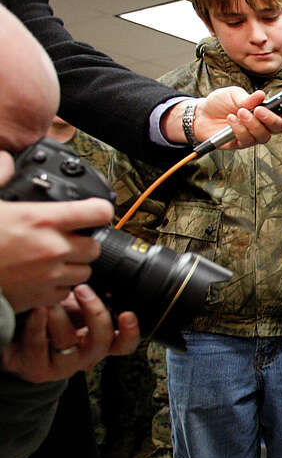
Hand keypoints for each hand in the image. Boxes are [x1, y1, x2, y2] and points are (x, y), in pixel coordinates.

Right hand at [0, 197, 112, 311]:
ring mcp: (50, 275)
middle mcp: (53, 247)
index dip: (98, 209)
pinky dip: (58, 286)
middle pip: (94, 246)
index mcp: (41, 219)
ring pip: (85, 271)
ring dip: (73, 266)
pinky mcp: (44, 297)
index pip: (97, 212)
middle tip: (64, 240)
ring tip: (51, 260)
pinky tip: (41, 278)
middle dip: (82, 242)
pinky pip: (67, 291)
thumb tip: (5, 160)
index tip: (94, 211)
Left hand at [2, 284, 139, 382]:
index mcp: (100, 343)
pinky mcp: (39, 369)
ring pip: (67, 342)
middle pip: (101, 341)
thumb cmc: (49, 326)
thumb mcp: (74, 312)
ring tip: (51, 298)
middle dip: (94, 312)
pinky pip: (39, 345)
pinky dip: (38, 324)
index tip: (127, 314)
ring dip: (59, 315)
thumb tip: (105, 285)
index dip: (131, 332)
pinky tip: (37, 310)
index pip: (125, 344)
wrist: (18, 346)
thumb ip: (90, 304)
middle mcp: (86, 356)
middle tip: (83, 289)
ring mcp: (63, 366)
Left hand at [165, 88, 281, 148]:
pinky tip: (232, 119)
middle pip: (278, 128)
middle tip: (259, 111)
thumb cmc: (220, 103)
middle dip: (271, 119)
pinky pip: (247, 140)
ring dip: (252, 124)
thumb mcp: (233, 94)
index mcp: (265, 110)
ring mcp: (253, 135)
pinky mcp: (241, 143)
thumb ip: (248, 98)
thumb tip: (261, 96)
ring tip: (240, 112)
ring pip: (263, 136)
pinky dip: (240, 129)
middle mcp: (262, 124)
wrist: (201, 115)